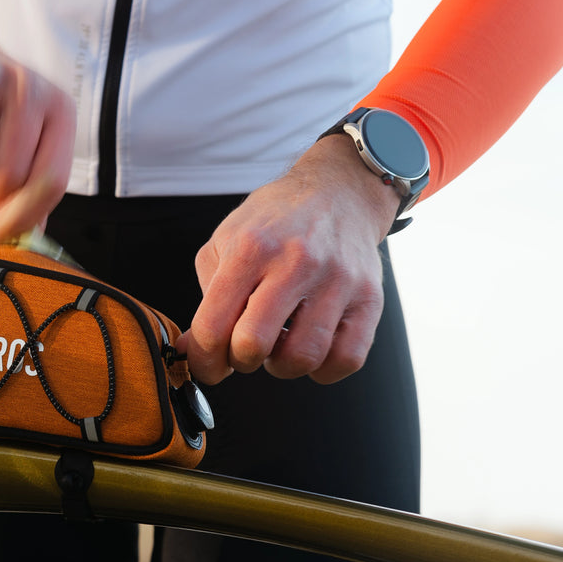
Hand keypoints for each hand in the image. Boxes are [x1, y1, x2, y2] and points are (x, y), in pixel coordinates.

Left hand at [182, 136, 401, 384]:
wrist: (339, 192)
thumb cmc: (276, 223)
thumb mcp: (227, 242)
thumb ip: (208, 299)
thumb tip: (193, 352)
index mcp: (251, 248)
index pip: (213, 326)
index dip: (204, 360)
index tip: (207, 366)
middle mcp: (295, 262)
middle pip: (254, 345)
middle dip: (240, 361)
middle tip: (244, 350)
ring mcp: (337, 280)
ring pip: (302, 358)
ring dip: (282, 365)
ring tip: (280, 343)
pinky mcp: (369, 298)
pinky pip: (346, 359)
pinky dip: (324, 369)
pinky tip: (311, 346)